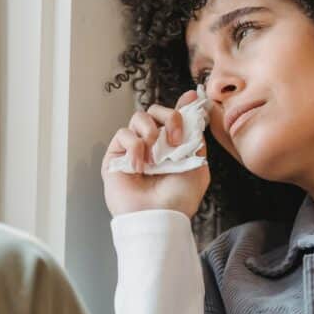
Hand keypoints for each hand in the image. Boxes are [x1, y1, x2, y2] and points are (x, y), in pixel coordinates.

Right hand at [102, 89, 210, 218]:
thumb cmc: (179, 198)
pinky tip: (140, 166)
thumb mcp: (198, 165)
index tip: (192, 96)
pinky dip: (135, 147)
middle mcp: (153, 145)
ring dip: (151, 132)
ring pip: (138, 117)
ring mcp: (133, 149)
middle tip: (176, 140)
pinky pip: (123, 134)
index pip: (174, 118)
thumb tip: (196, 114)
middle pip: (156, 111)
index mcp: (173, 146)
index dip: (182, 105)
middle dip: (170, 117)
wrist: (159, 216)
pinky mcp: (116, 156)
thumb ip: (196, 140)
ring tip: (156, 156)